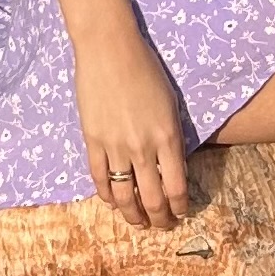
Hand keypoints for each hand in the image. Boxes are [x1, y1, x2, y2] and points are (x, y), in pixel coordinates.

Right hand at [74, 25, 191, 226]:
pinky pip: (99, 178)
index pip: (177, 186)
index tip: (181, 212)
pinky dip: (107, 195)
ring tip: (138, 222)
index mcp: (168, 137)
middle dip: (160, 218)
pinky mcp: (92, 140)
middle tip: (162, 225)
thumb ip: (171, 137)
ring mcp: (115, 146)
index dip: (180, 206)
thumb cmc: (146, 69)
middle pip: (153, 198)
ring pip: (124, 195)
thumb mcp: (170, 104)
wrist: (110, 50)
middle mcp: (143, 147)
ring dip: (133, 215)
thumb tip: (172, 165)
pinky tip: (113, 201)